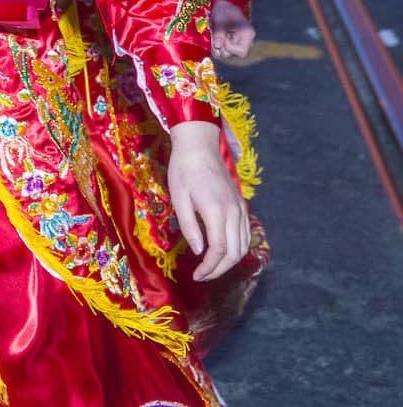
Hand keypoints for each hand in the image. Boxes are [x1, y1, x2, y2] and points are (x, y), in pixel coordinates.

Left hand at [168, 120, 250, 280]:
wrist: (199, 148)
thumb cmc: (183, 171)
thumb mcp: (179, 199)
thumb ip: (189, 226)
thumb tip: (198, 251)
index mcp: (216, 211)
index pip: (220, 250)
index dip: (210, 267)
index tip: (197, 276)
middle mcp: (234, 212)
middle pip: (235, 252)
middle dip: (220, 269)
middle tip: (202, 276)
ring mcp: (240, 209)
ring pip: (243, 245)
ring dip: (230, 262)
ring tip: (211, 268)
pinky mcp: (241, 206)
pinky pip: (245, 234)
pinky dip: (237, 248)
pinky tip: (223, 253)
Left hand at [211, 0, 254, 58]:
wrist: (224, 4)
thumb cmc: (224, 10)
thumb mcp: (220, 21)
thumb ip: (219, 34)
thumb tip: (217, 47)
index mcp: (248, 35)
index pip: (241, 52)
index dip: (229, 48)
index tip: (222, 39)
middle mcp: (246, 41)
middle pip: (232, 54)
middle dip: (221, 47)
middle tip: (214, 36)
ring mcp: (239, 42)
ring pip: (226, 53)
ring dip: (217, 46)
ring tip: (214, 34)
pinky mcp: (232, 42)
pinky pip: (224, 49)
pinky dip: (217, 45)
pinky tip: (214, 37)